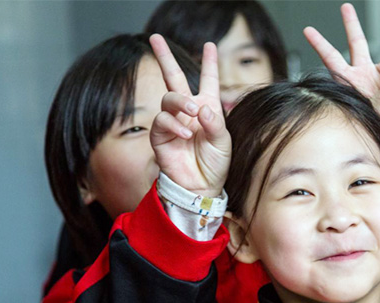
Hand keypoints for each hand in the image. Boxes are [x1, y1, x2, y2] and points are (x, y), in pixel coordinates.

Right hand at [149, 34, 230, 196]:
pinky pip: (162, 121)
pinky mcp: (160, 136)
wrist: (202, 187)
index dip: (209, 63)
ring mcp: (173, 122)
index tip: (209, 45)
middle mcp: (188, 111)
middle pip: (174, 78)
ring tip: (192, 113)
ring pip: (169, 98)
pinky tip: (186, 133)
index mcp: (207, 108)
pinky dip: (174, 124)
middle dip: (165, 57)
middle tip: (156, 38)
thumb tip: (202, 107)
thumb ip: (215, 123)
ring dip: (180, 102)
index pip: (208, 80)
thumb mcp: (223, 142)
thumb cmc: (215, 164)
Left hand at [304, 3, 379, 159]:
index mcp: (348, 81)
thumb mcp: (378, 113)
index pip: (331, 60)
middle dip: (351, 25)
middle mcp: (361, 73)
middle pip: (356, 44)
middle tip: (345, 7)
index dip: (320, 45)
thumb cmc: (374, 125)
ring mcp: (376, 74)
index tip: (307, 30)